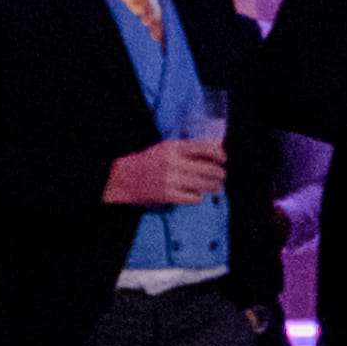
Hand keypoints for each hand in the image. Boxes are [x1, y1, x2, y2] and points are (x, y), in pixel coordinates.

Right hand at [104, 135, 228, 208]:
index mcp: (173, 148)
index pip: (204, 148)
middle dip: (220, 174)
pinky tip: (195, 194)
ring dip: (214, 186)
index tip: (223, 159)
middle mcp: (172, 162)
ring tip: (216, 187)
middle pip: (209, 169)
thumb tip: (215, 150)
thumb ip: (187, 149)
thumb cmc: (149, 163)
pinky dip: (197, 197)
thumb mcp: (165, 149)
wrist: (123, 179)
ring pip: (204, 184)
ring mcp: (170, 179)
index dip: (219, 154)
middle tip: (222, 176)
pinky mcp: (168, 195)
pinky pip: (194, 197)